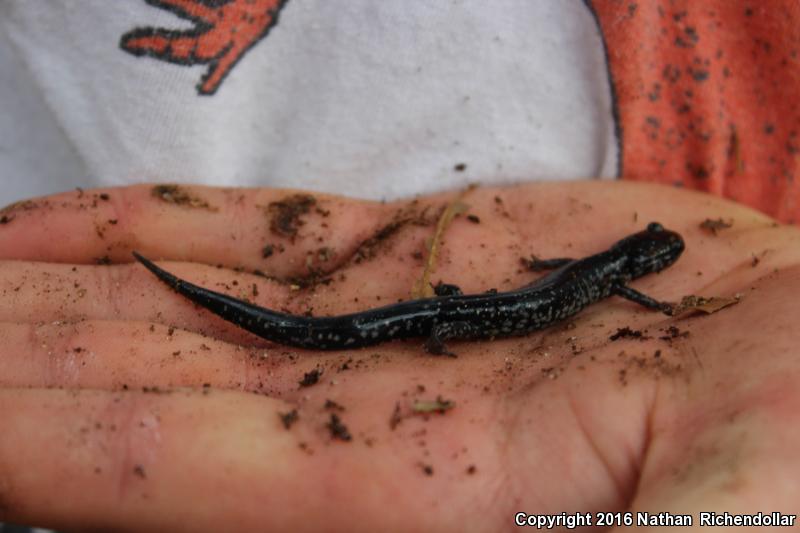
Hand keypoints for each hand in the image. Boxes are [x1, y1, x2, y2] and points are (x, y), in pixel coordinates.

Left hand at [0, 182, 797, 530]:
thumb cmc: (796, 472)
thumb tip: (364, 525)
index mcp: (412, 509)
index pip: (170, 477)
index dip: (50, 445)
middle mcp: (371, 421)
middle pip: (149, 387)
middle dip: (28, 363)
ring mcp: (392, 321)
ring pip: (190, 299)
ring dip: (66, 290)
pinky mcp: (437, 248)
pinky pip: (271, 235)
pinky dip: (163, 225)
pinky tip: (64, 228)